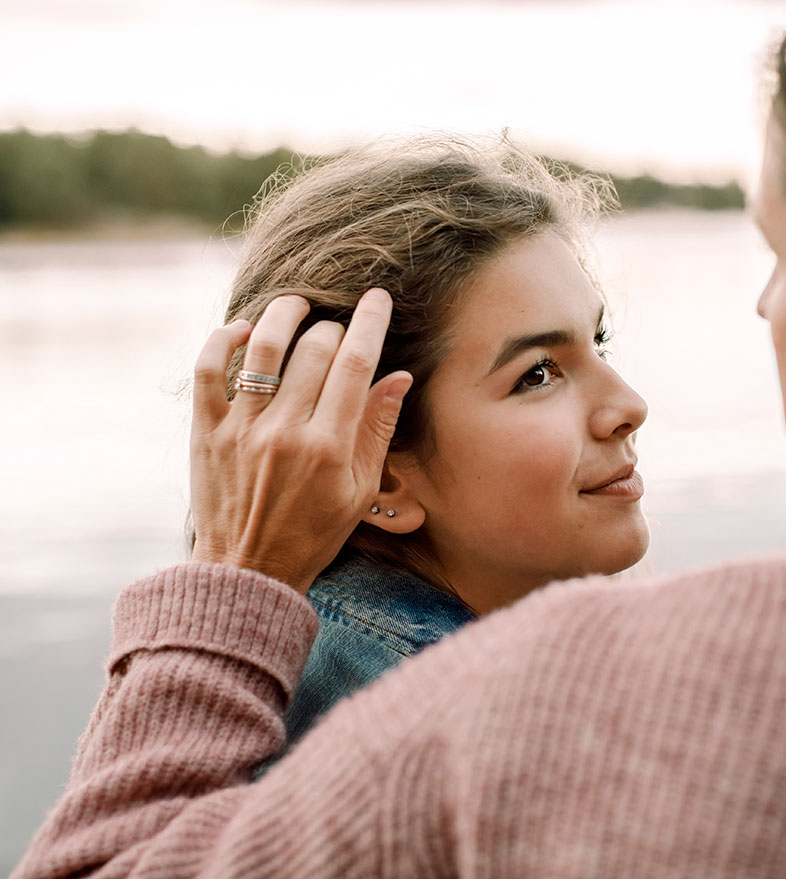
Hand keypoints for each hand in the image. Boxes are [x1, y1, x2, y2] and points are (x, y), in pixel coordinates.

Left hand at [189, 289, 411, 591]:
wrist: (247, 570)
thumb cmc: (313, 534)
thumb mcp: (361, 490)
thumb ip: (378, 429)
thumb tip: (399, 376)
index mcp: (330, 447)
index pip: (356, 364)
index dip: (371, 322)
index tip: (379, 298)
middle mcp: (286, 431)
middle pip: (316, 348)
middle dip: (335, 326)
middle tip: (339, 331)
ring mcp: (242, 429)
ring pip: (264, 345)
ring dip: (285, 313)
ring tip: (298, 306)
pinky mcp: (206, 431)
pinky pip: (208, 368)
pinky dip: (224, 339)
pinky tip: (244, 330)